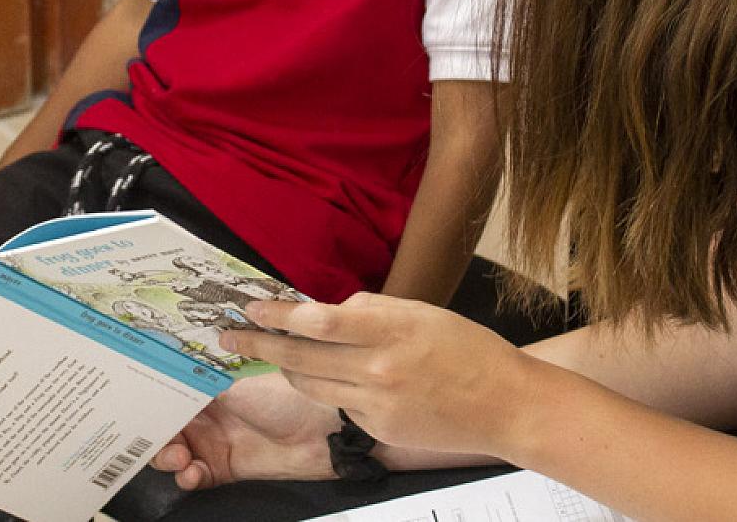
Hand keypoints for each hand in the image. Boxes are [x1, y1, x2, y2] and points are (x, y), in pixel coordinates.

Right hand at [151, 372, 339, 490]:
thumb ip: (194, 385)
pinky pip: (194, 477)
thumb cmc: (284, 394)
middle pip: (162, 427)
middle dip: (153, 434)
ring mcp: (212, 442)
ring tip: (179, 457)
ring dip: (167, 457)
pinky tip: (191, 472)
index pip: (165, 394)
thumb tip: (160, 377)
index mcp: (204, 386)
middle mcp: (205, 415)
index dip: (149, 402)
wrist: (318, 429)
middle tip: (156, 436)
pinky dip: (187, 477)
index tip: (135, 408)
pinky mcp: (222, 469)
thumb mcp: (232, 382)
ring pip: (172, 454)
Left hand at [221, 293, 540, 460]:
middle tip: (231, 337)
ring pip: (310, 384)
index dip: (278, 315)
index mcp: (392, 330)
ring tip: (276, 354)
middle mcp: (379, 369)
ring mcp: (376, 404)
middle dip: (259, 344)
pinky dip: (329, 388)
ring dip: (287, 367)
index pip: (319, 321)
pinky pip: (338, 404)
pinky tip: (338, 378)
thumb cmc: (468, 350)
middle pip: (301, 357)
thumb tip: (327, 311)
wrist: (504, 405)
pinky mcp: (377, 429)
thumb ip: (372, 311)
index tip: (252, 308)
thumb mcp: (421, 313)